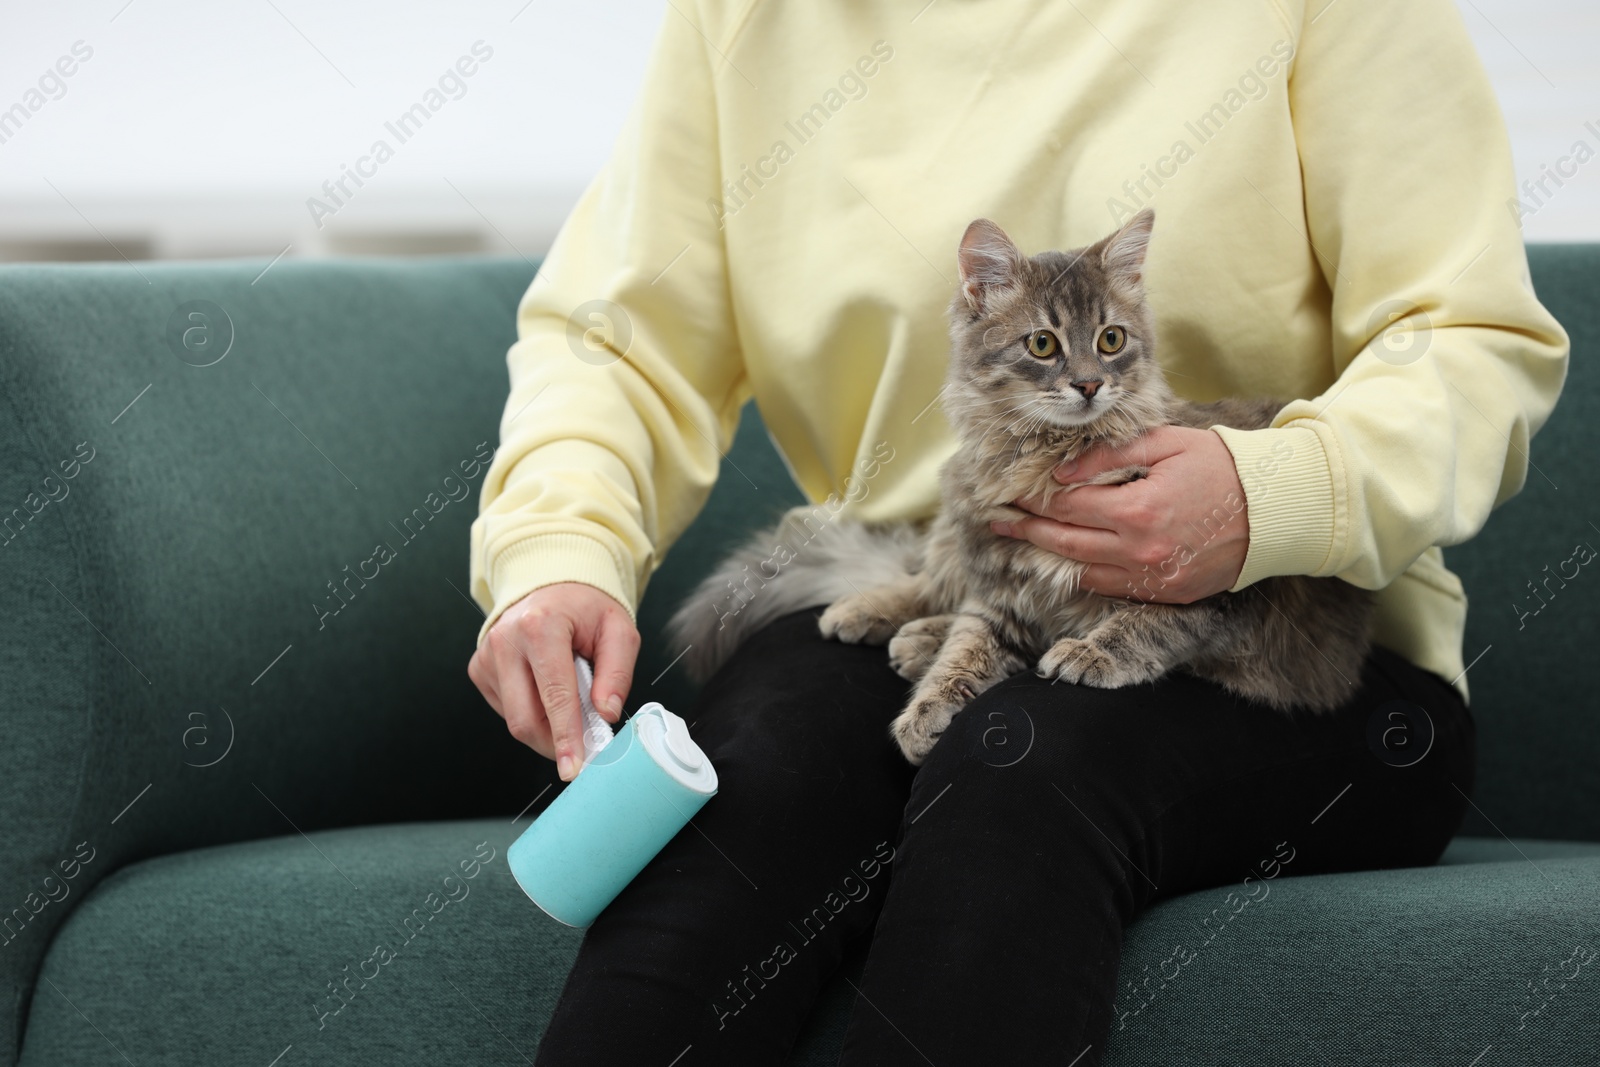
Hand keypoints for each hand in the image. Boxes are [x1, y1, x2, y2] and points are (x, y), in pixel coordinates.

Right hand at [467, 582, 639, 780]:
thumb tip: (605, 714)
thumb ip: (617, 673)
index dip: (566, 736)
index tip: (573, 767)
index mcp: (540, 626)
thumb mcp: (618, 630)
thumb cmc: (586, 609)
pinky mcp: (479, 670)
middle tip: (582, 749)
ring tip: (568, 704)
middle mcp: (505, 641)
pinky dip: (531, 713)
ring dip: (545, 728)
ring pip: (514, 720)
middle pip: (525, 718)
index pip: (554, 695)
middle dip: (555, 743)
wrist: (550, 586)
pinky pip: (506, 710)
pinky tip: (544, 691)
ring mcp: (487, 657)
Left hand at [991, 426, 1248, 603]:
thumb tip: (1061, 473)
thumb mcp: (1166, 444)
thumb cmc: (1222, 465)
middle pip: (1064, 543)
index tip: (1007, 493)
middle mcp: (1140, 551)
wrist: (1277, 508)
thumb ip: (1109, 457)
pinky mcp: (1166, 594)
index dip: (1032, 501)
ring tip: (1023, 540)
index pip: (1066, 507)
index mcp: (1138, 509)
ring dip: (1048, 556)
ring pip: (1083, 571)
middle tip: (997, 520)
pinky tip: (1067, 560)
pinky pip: (1111, 588)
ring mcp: (1153, 578)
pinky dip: (1085, 574)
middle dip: (1026, 530)